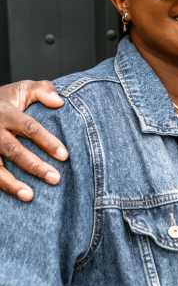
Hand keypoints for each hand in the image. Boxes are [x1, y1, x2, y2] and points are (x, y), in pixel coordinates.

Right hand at [0, 81, 67, 200]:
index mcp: (6, 113)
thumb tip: (60, 101)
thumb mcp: (22, 89)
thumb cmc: (5, 100)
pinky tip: (15, 196)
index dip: (47, 141)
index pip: (30, 128)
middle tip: (55, 179)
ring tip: (30, 196)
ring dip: (12, 183)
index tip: (65, 155)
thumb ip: (42, 91)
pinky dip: (1, 186)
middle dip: (35, 166)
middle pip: (14, 151)